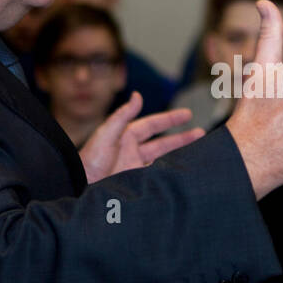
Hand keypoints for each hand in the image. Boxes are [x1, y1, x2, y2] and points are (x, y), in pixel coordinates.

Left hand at [78, 92, 205, 183]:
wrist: (81, 187)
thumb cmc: (89, 160)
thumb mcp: (106, 134)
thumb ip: (123, 115)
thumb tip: (137, 95)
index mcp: (125, 135)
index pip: (153, 124)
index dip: (170, 119)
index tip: (188, 115)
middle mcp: (132, 150)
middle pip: (162, 142)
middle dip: (182, 138)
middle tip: (201, 134)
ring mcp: (134, 167)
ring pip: (162, 159)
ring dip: (178, 156)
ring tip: (199, 153)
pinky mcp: (136, 183)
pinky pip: (157, 175)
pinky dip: (169, 173)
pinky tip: (182, 173)